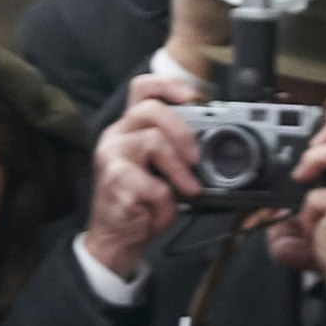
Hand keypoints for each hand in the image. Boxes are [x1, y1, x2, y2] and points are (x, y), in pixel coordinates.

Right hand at [85, 76, 202, 288]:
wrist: (116, 240)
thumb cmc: (141, 204)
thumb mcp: (161, 170)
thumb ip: (177, 150)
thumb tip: (214, 140)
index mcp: (129, 128)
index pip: (142, 88)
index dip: (169, 85)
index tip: (194, 97)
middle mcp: (116, 136)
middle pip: (150, 109)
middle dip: (182, 131)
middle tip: (196, 158)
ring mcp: (111, 157)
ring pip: (154, 142)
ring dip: (180, 170)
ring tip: (188, 191)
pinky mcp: (115, 181)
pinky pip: (154, 185)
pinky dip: (167, 204)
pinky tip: (160, 213)